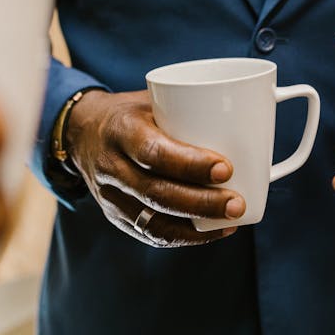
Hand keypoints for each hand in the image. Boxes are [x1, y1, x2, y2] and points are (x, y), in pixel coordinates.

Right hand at [66, 90, 245, 247]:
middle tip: (237, 203)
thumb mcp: (152, 99)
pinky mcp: (115, 216)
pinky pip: (151, 233)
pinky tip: (214, 231)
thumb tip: (253, 113)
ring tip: (232, 220)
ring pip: (153, 220)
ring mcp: (110, 196)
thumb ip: (190, 109)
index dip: (190, 164)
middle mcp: (110, 166)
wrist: (81, 134)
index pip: (153, 152)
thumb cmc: (132, 113)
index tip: (225, 168)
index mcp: (121, 130)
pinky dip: (186, 236)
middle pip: (155, 192)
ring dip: (197, 225)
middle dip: (201, 202)